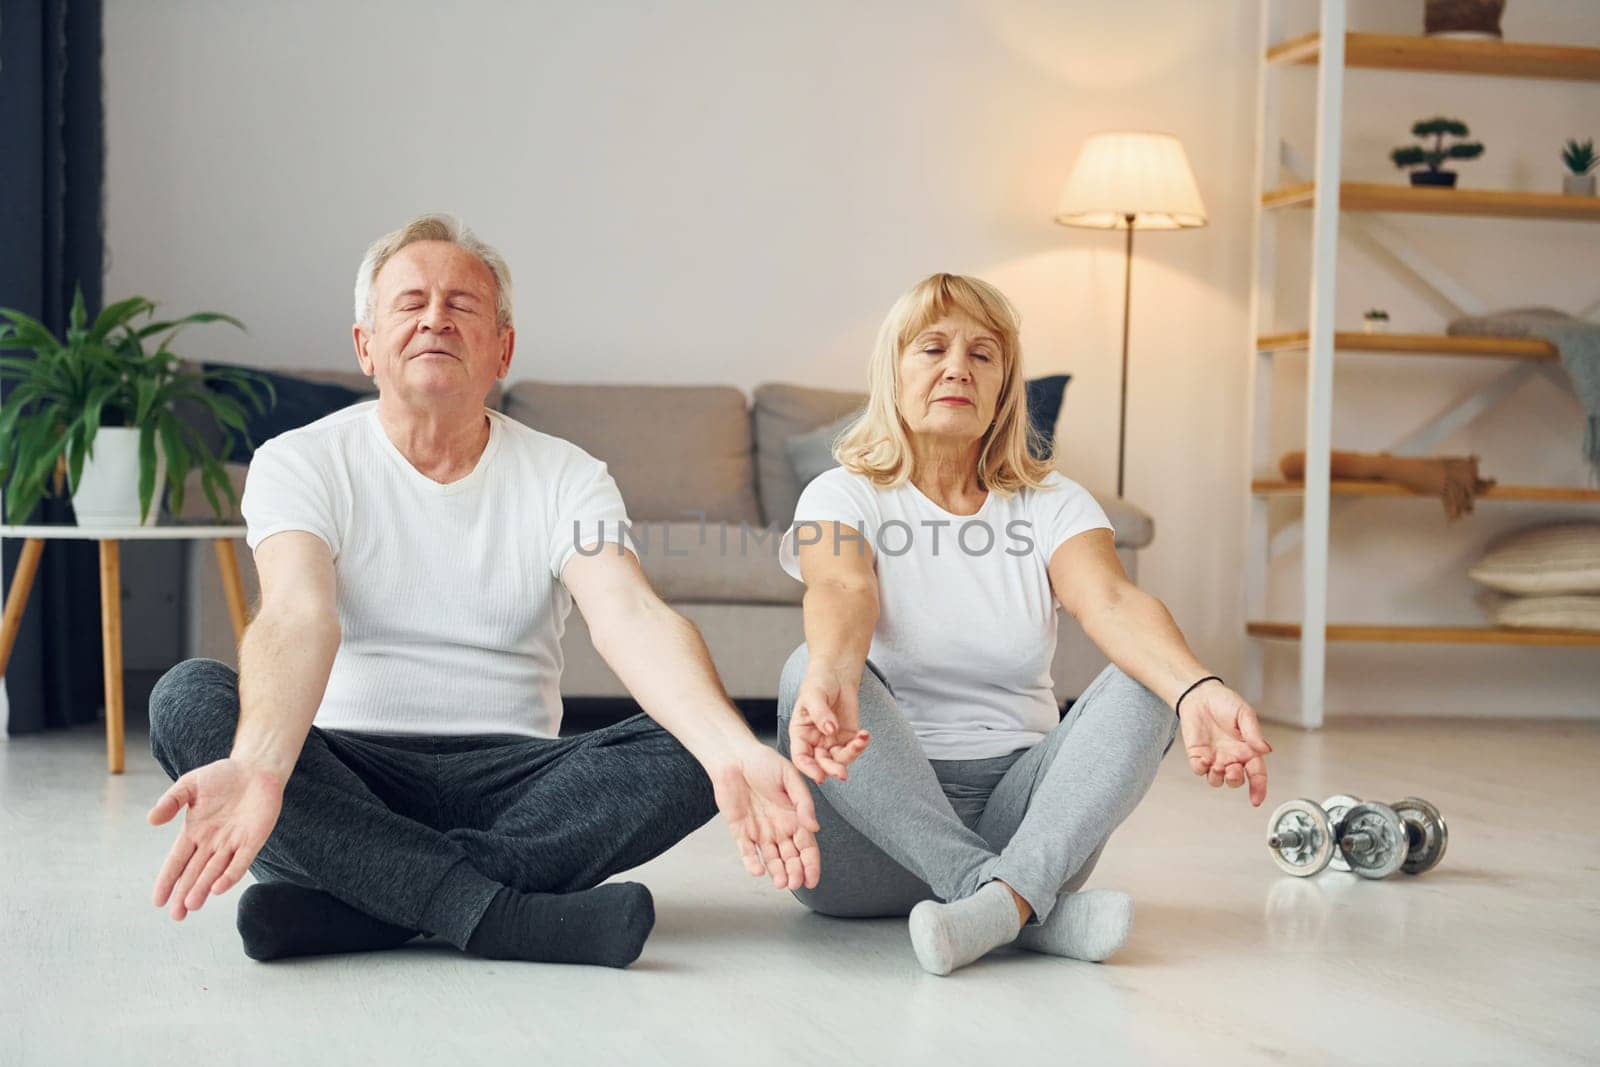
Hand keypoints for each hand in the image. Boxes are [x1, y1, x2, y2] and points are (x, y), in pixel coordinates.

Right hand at [147, 758, 285, 919]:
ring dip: (203, 888)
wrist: (256, 767)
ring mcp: (232, 843)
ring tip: (191, 905)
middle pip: (194, 873)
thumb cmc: (222, 776)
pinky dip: (229, 875)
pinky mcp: (253, 840)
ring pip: (214, 871)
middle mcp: (212, 843)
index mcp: (194, 832)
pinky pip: (240, 862)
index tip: (158, 901)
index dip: (167, 880)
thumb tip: (151, 820)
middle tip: (176, 916)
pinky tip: (218, 888)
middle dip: (184, 894)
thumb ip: (170, 801)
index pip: (177, 861)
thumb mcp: (189, 785)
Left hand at [710, 744, 823, 890]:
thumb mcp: (790, 777)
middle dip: (794, 873)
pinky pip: (747, 851)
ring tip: (781, 883)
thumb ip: (804, 803)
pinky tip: (758, 871)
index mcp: (794, 817)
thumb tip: (815, 827)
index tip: (813, 880)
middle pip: (790, 858)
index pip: (806, 846)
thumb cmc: (764, 762)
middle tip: (795, 884)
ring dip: (777, 872)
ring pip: (771, 859)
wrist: (733, 756)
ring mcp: (759, 831)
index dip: (811, 864)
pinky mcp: (740, 831)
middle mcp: (779, 828)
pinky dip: (752, 862)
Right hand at [787, 667, 870, 784]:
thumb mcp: (814, 695)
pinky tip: (865, 735)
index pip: (801, 757)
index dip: (808, 769)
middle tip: (842, 773)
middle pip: (821, 763)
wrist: (837, 674)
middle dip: (832, 769)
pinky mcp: (848, 737)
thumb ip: (820, 713)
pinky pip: (854, 748)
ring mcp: (832, 741)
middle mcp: (815, 742)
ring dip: (850, 755)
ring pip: (839, 759)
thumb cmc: (818, 683)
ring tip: (860, 741)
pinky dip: (860, 745)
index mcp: (800, 734)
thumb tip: (830, 730)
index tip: (819, 776)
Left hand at [1177, 681, 1272, 806]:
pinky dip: (1201, 769)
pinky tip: (1203, 760)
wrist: (1200, 695)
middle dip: (1235, 780)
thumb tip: (1265, 750)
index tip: (1256, 800)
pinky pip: (1199, 770)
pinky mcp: (1197, 755)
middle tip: (1232, 769)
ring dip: (1218, 777)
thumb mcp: (1245, 714)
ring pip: (1217, 780)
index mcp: (1247, 750)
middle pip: (1236, 780)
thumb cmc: (1225, 702)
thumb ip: (1254, 734)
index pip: (1257, 774)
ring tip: (1217, 764)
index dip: (1259, 789)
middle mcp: (1232, 757)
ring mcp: (1214, 757)